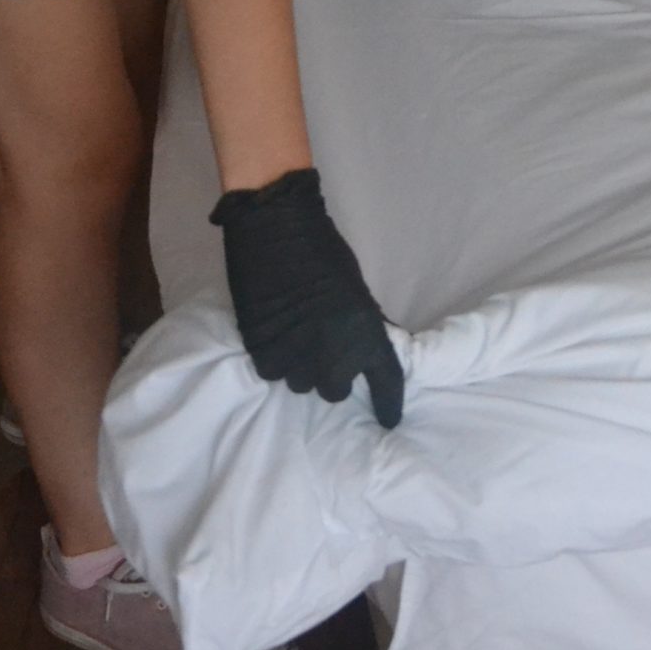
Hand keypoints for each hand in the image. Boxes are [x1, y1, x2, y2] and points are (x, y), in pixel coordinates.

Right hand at [210, 168, 404, 425]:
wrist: (274, 227)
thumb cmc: (322, 250)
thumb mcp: (356, 291)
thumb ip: (362, 327)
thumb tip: (366, 353)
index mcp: (366, 333)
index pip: (386, 382)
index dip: (389, 404)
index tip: (389, 422)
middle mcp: (333, 353)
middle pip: (335, 391)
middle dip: (331, 374)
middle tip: (322, 348)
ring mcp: (295, 356)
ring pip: (300, 384)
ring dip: (301, 367)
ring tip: (295, 337)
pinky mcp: (261, 351)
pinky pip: (272, 372)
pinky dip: (274, 358)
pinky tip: (274, 333)